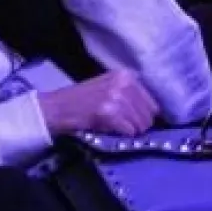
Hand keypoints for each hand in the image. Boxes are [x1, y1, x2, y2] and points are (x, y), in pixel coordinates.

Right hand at [37, 70, 159, 136]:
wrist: (58, 107)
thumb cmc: (83, 99)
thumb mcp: (109, 86)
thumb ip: (130, 93)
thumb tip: (153, 112)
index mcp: (126, 75)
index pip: (152, 102)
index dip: (147, 115)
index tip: (138, 122)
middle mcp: (123, 83)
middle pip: (149, 114)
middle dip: (140, 125)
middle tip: (126, 128)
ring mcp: (117, 97)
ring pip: (141, 124)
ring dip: (132, 132)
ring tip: (118, 129)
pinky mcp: (109, 113)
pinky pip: (129, 131)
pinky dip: (123, 135)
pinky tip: (112, 131)